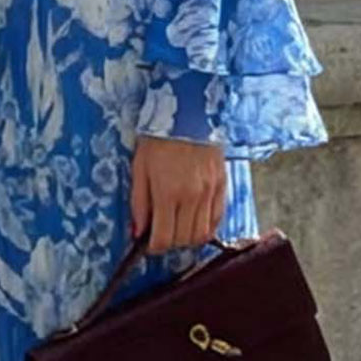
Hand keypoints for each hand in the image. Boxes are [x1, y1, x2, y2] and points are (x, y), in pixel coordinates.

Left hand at [129, 133, 225, 252]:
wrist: (189, 113)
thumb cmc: (159, 139)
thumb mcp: (139, 168)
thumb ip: (139, 203)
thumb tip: (138, 232)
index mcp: (167, 193)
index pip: (163, 238)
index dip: (154, 247)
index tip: (149, 243)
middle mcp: (191, 197)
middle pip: (183, 240)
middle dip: (170, 243)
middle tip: (162, 234)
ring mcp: (210, 192)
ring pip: (202, 234)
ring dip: (188, 238)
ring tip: (178, 228)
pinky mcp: (222, 186)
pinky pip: (217, 219)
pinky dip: (206, 227)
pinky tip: (195, 221)